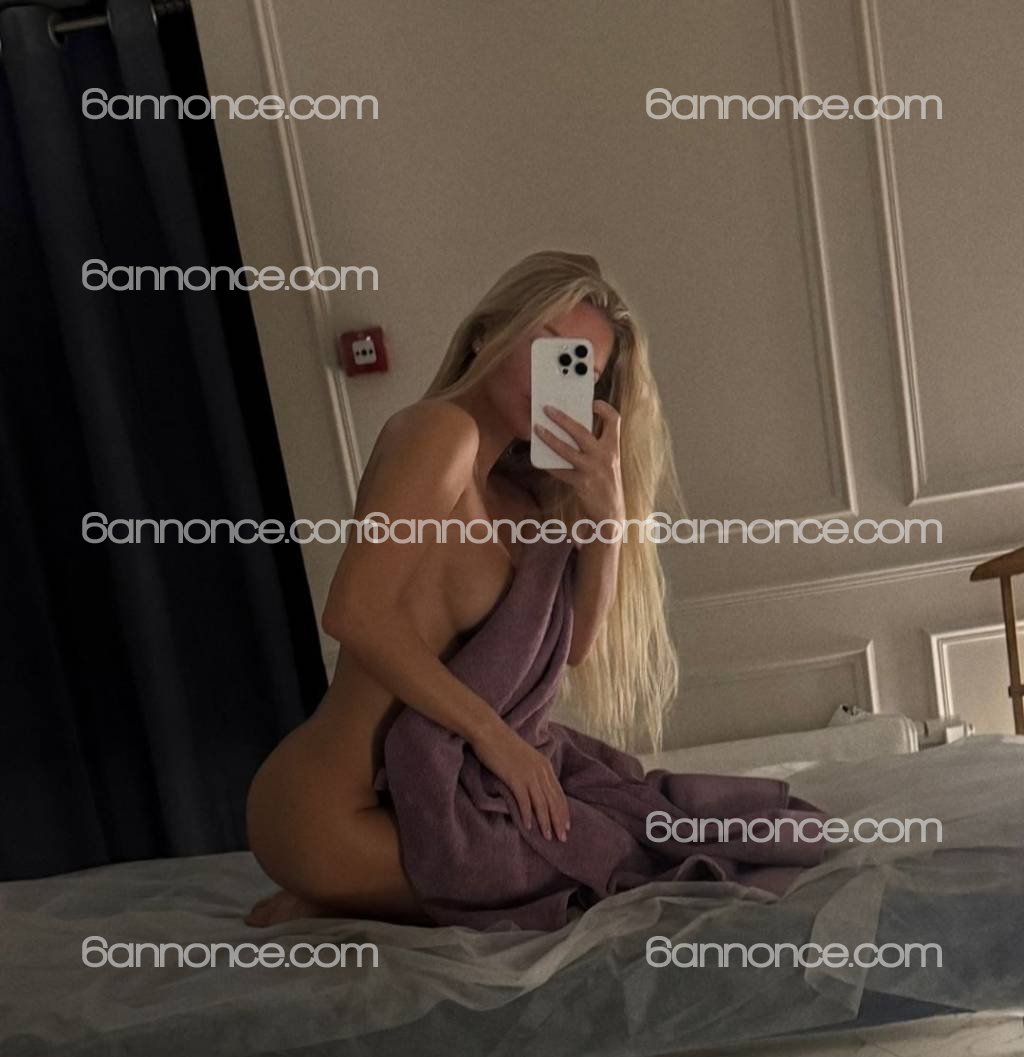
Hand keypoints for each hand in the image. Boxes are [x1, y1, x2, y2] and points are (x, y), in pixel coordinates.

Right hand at [470, 719, 569, 840]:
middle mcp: (540, 771)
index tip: (566, 826)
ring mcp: (528, 774)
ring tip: (548, 837)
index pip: (559, 793)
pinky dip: (527, 815)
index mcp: (544, 765)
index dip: (563, 811)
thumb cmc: (503, 744)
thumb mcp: (525, 757)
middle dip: (558, 821)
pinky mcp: (515, 778)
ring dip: (546, 822)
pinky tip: (529, 827)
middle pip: (553, 801)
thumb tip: (536, 788)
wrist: (489, 731)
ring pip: (541, 804)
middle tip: (562, 838)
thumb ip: (534, 770)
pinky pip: (524, 801)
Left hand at [534, 400, 625, 522]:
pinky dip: (549, 465)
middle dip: (563, 418)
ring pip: (566, 450)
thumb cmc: (607, 483)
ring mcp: (593, 470)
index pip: (615, 420)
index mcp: (614, 447)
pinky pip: (561, 471)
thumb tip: (573, 430)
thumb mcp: (609, 462)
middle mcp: (605, 456)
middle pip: (582, 431)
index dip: (605, 408)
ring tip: (537, 429)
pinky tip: (540, 460)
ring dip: (550, 438)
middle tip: (548, 409)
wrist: (612, 513)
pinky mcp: (582, 483)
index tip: (593, 402)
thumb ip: (597, 447)